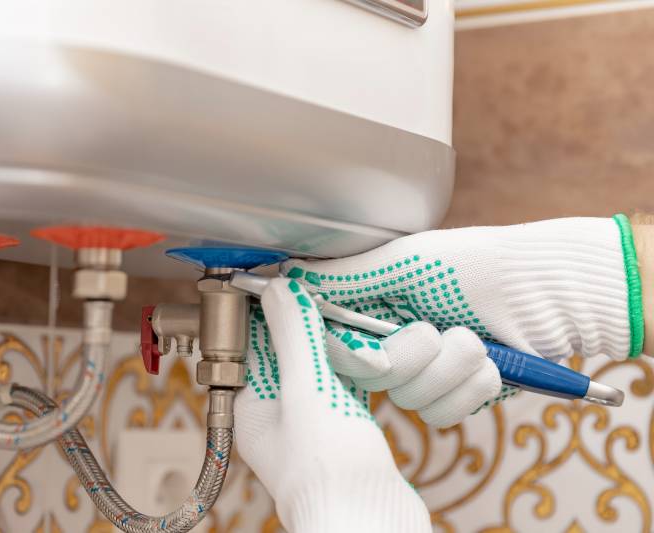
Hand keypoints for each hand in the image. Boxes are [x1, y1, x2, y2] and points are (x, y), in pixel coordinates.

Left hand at [235, 278, 431, 532]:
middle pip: (296, 352)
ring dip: (348, 349)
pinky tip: (384, 357)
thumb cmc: (330, 475)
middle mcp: (281, 413)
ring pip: (328, 367)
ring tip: (367, 327)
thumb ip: (295, 339)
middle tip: (343, 303)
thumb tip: (280, 289)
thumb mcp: (308, 393)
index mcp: (255, 404)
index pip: (260, 340)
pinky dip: (366, 371)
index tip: (302, 284)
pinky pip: (352, 387)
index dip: (280, 310)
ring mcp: (316, 424)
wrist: (373, 526)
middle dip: (320, 328)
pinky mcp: (348, 431)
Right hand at [282, 216, 640, 421]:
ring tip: (473, 339)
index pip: (334, 344)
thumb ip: (343, 277)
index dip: (349, 355)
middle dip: (411, 356)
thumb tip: (287, 275)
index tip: (368, 353)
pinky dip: (470, 386)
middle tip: (432, 330)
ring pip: (409, 400)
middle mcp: (393, 342)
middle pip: (371, 379)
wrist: (541, 291)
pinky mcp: (456, 396)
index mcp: (372, 308)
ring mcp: (426, 373)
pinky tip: (488, 361)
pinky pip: (443, 414)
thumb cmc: (474, 265)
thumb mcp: (402, 262)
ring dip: (450, 368)